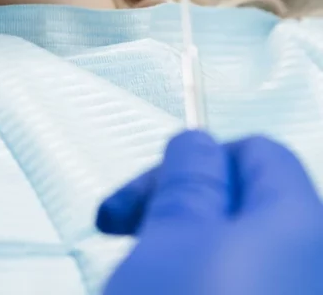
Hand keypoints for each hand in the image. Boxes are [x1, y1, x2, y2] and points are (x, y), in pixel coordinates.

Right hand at [97, 131, 322, 294]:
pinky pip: (245, 287)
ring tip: (137, 279)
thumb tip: (198, 144)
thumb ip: (188, 177)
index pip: (257, 152)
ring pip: (241, 254)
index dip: (192, 161)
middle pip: (247, 205)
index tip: (140, 195)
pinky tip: (164, 293)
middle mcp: (315, 264)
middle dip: (179, 208)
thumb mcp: (170, 236)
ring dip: (184, 253)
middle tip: (119, 231)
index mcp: (301, 223)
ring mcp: (297, 291)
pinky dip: (204, 286)